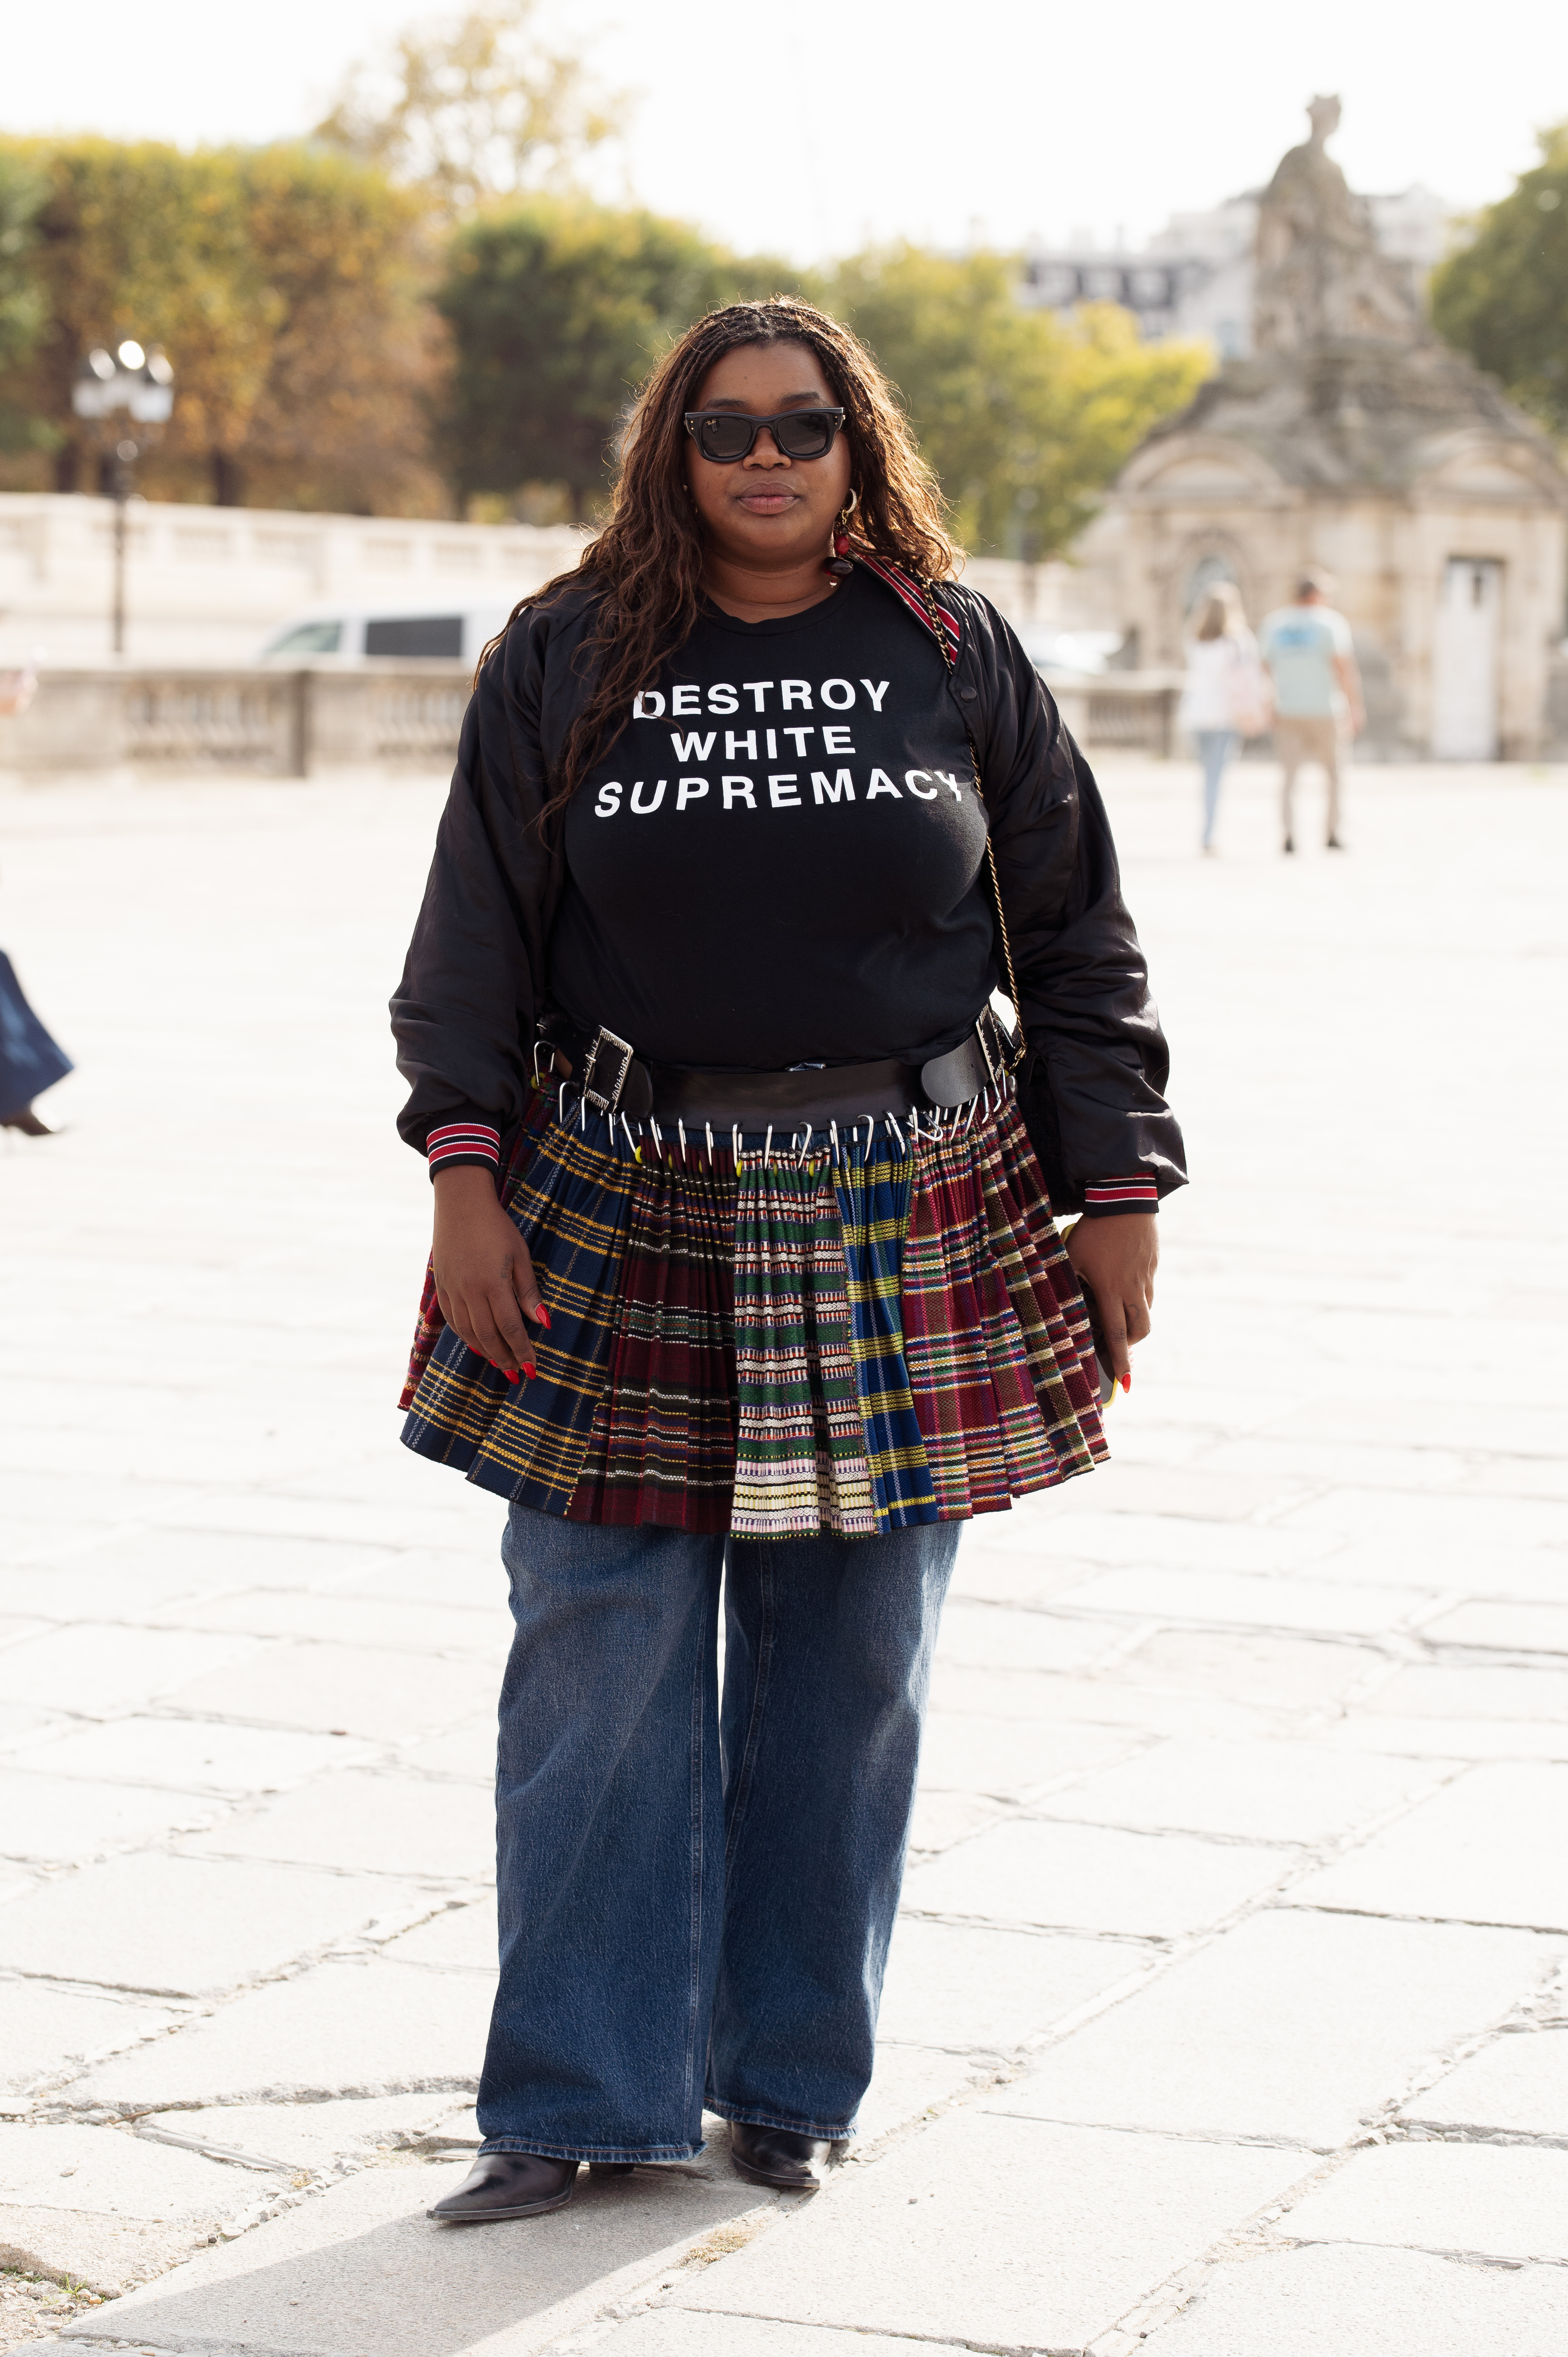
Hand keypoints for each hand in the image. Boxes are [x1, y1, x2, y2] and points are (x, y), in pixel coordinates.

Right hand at [431, 1165, 547, 1377]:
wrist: (460, 1204)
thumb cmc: (497, 1227)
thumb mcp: (520, 1256)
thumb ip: (529, 1292)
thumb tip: (543, 1323)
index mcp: (493, 1284)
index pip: (510, 1328)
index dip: (522, 1351)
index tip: (532, 1368)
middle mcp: (470, 1291)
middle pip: (489, 1336)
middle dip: (505, 1358)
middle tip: (518, 1374)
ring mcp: (453, 1290)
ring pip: (469, 1332)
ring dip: (486, 1352)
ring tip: (501, 1365)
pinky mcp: (442, 1287)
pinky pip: (454, 1320)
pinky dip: (466, 1336)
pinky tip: (478, 1345)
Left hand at [1066, 1212, 1157, 1386]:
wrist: (1124, 1198)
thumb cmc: (1092, 1228)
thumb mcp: (1071, 1256)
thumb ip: (1066, 1282)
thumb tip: (1056, 1304)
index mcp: (1111, 1289)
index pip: (1116, 1334)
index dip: (1120, 1360)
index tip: (1125, 1383)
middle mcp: (1132, 1288)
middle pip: (1140, 1330)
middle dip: (1130, 1344)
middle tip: (1118, 1346)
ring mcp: (1146, 1277)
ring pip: (1146, 1311)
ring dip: (1134, 1320)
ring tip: (1116, 1311)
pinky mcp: (1153, 1265)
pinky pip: (1148, 1290)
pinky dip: (1137, 1297)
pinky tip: (1122, 1283)